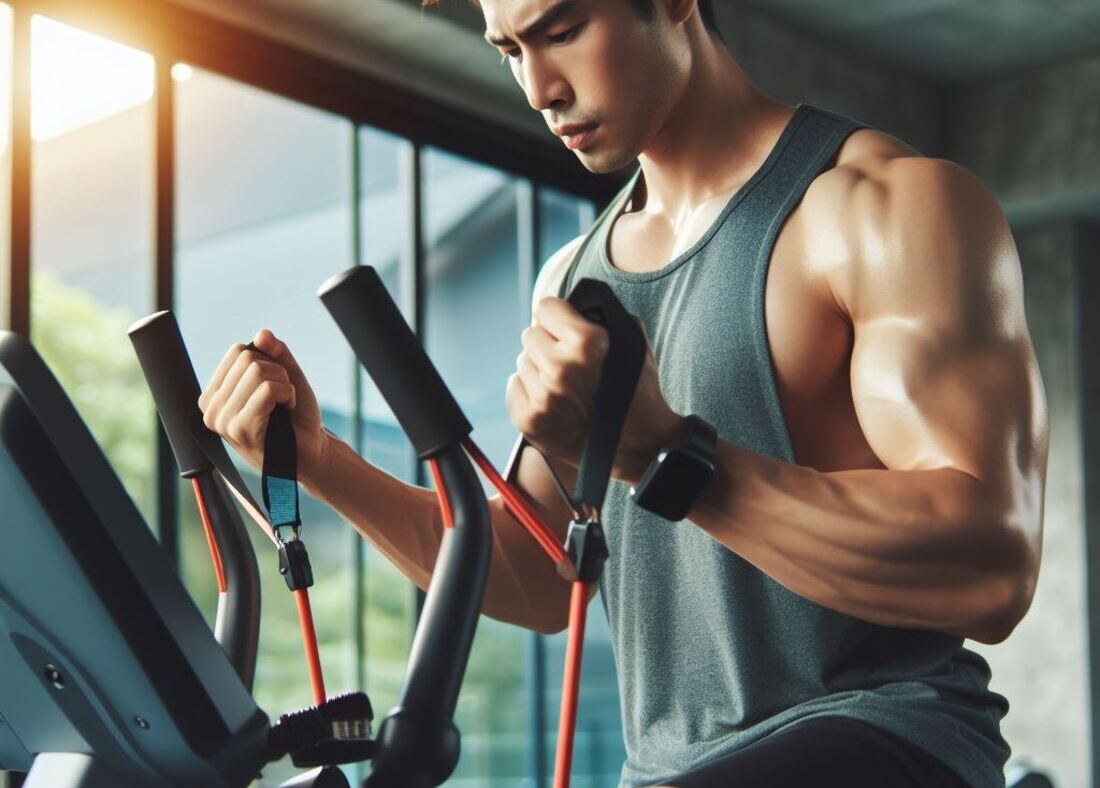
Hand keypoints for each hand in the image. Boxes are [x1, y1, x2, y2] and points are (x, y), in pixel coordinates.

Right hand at [197, 329, 329, 487]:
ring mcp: (223, 420)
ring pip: (257, 371)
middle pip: (247, 358)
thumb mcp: (287, 377)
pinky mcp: (240, 429)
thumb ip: (276, 354)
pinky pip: (267, 389)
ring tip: (283, 406)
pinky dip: (287, 394)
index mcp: (214, 394)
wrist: (311, 452)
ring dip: (284, 385)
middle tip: (281, 398)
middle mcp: (211, 407)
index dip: (266, 361)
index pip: (238, 351)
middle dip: (277, 372)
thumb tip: (262, 334)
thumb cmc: (295, 418)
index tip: (273, 387)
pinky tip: (285, 411)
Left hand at [506, 297, 681, 485]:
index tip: (562, 326)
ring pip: (522, 362)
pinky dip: (529, 392)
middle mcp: (561, 367)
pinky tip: (553, 402)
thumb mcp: (633, 344)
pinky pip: (514, 386)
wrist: (638, 447)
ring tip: (565, 386)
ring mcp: (543, 396)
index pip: (545, 307)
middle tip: (568, 362)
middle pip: (530, 334)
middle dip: (548, 344)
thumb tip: (580, 305)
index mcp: (587, 343)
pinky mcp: (530, 419)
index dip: (556, 317)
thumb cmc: (637, 395)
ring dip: (539, 370)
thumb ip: (605, 318)